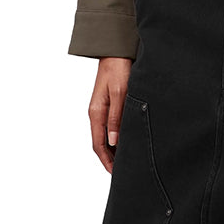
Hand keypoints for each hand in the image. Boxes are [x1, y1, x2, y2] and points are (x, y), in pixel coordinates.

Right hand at [89, 56, 133, 172]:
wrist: (116, 49)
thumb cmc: (118, 68)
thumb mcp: (119, 92)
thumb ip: (116, 117)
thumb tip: (114, 142)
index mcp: (96, 112)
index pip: (98, 145)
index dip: (106, 161)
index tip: (116, 174)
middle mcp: (97, 112)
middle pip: (101, 142)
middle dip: (110, 159)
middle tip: (123, 171)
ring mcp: (102, 108)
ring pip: (106, 134)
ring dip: (114, 148)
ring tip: (126, 159)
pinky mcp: (109, 102)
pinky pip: (110, 125)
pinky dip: (117, 136)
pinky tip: (126, 138)